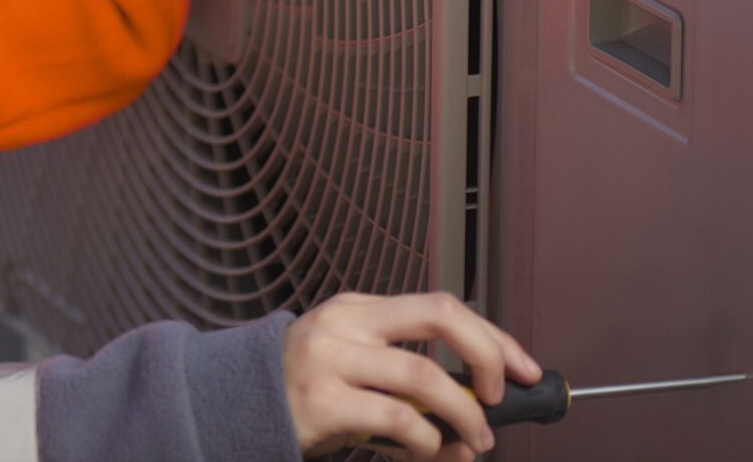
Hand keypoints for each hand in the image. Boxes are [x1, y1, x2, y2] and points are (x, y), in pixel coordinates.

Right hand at [283, 291, 541, 460]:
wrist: (230, 407)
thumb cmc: (302, 392)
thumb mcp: (350, 367)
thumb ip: (404, 380)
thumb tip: (472, 416)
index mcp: (356, 309)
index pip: (440, 305)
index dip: (491, 336)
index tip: (522, 367)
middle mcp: (344, 324)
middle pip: (439, 317)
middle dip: (488, 355)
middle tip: (502, 397)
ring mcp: (330, 359)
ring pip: (424, 376)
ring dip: (465, 415)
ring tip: (475, 440)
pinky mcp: (322, 401)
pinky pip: (398, 419)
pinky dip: (426, 439)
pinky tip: (426, 448)